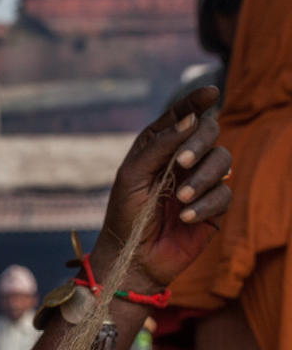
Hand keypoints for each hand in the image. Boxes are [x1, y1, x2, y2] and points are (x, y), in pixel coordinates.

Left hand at [92, 87, 231, 290]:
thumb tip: (190, 119)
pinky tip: (185, 218)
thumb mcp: (133, 176)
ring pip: (223, 161)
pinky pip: (224, 194)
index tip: (210, 93)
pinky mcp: (213, 207)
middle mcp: (182, 160)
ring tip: (180, 200)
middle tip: (181, 163)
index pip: (182, 117)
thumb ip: (160, 146)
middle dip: (199, 144)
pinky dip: (205, 204)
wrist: (132, 257)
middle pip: (209, 133)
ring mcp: (200, 182)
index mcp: (159, 148)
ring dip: (202, 178)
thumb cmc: (126, 215)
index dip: (196, 102)